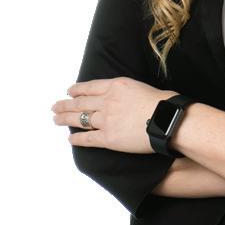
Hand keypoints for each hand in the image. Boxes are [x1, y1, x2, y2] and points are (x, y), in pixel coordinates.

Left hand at [52, 77, 177, 152]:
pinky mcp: (108, 138)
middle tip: (55, 107)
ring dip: (66, 120)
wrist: (169, 120)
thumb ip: (127, 91)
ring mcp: (106, 120)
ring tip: (56, 119)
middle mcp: (107, 101)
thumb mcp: (142, 87)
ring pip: (80, 120)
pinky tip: (70, 139)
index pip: (90, 87)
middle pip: (80, 103)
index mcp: (116, 86)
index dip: (77, 90)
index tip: (70, 92)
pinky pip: (87, 139)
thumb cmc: (164, 103)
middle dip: (65, 105)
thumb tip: (123, 98)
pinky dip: (77, 139)